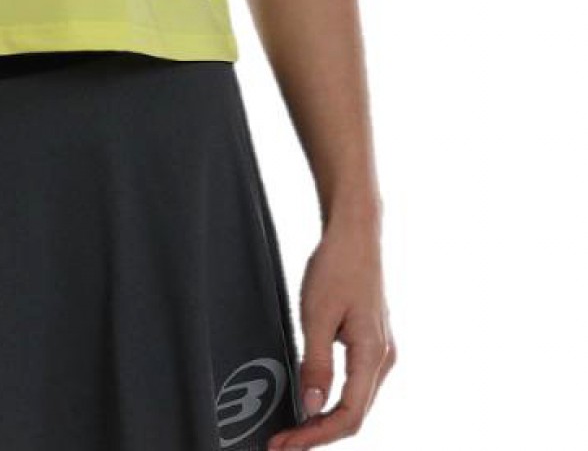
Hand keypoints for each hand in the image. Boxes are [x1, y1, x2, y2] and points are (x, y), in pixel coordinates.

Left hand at [268, 213, 395, 447]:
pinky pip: (354, 384)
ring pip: (355, 402)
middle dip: (317, 433)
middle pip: (354, 415)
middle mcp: (383, 360)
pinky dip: (332, 400)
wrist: (355, 234)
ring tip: (291, 429)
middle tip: (281, 443)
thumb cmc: (336, 266)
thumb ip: (316, 361)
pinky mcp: (370, 343)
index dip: (315, 436)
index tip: (285, 444)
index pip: (349, 416)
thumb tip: (312, 406)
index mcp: (373, 355)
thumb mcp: (317, 313)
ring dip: (324, 420)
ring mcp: (379, 352)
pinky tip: (310, 401)